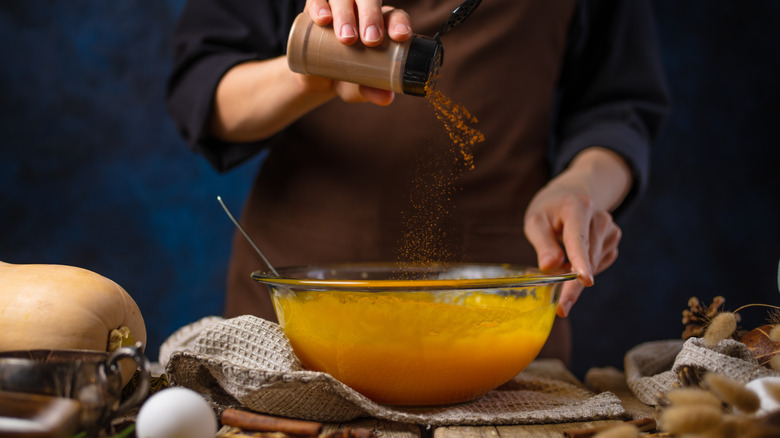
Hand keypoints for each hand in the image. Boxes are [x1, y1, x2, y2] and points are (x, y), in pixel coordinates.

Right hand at [302, 1, 411, 104]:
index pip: (395, 16)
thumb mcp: (358, 87)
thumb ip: (372, 90)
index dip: (399, 23)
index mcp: (382, 25)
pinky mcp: (315, 7)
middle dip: (372, 17)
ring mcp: (338, 5)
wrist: (315, 78)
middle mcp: (362, 9)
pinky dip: (319, 6)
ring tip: (346, 38)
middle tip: (370, 40)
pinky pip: (316, 0)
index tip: (399, 37)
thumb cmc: (346, 77)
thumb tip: (386, 98)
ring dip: (347, 14)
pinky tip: (323, 19)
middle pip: (370, 0)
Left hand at [523, 148, 630, 317]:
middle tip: (562, 307)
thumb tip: (550, 267)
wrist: (570, 196)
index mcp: (577, 207)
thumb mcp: (536, 222)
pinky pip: (598, 265)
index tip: (585, 280)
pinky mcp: (613, 241)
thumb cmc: (549, 211)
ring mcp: (611, 229)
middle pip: (587, 258)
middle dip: (573, 284)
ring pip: (593, 265)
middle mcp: (599, 217)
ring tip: (560, 262)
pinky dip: (584, 269)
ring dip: (575, 275)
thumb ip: (543, 244)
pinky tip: (575, 258)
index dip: (581, 261)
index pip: (579, 238)